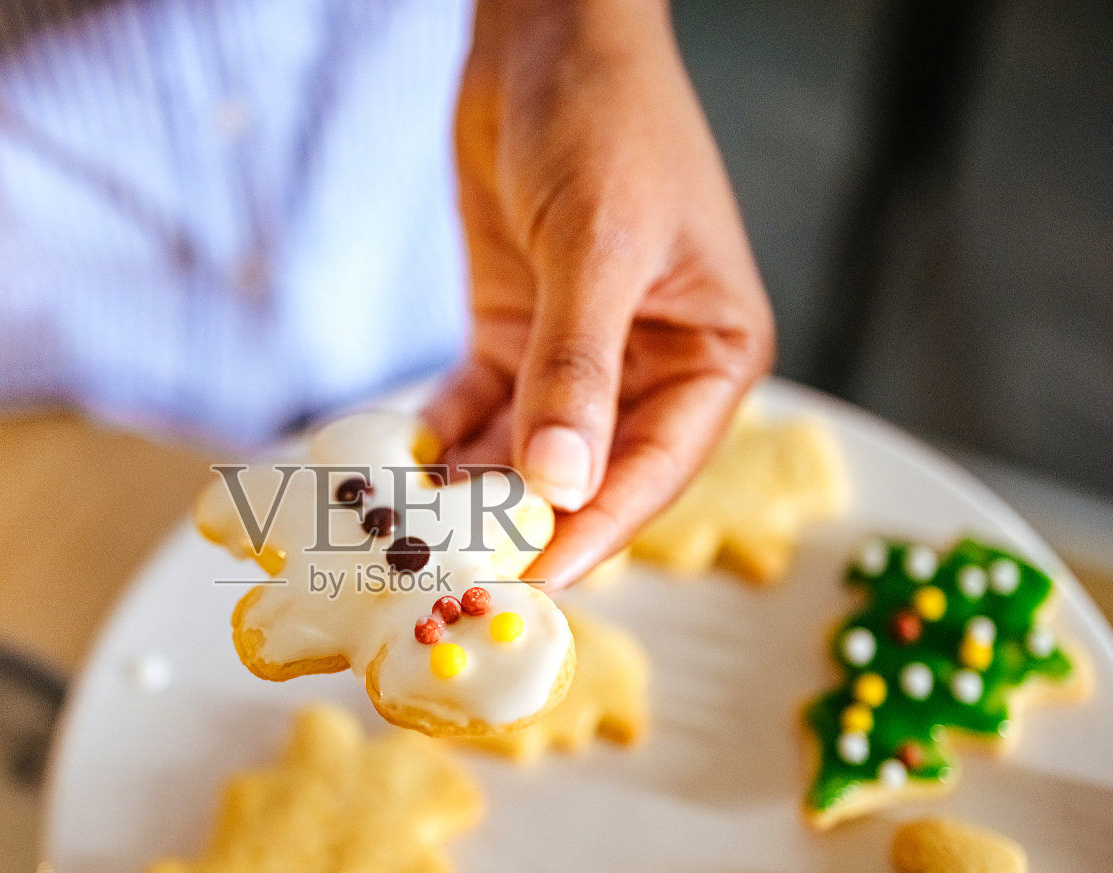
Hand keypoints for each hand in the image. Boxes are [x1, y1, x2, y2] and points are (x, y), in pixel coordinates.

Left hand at [426, 0, 773, 588]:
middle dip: (522, 521)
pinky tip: (402, 472)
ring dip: (470, 491)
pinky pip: (479, 412)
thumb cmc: (609, 120)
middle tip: (453, 569)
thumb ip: (577, 368)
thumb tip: (559, 484)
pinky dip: (443, 442)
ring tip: (413, 532)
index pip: (654, 470)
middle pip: (585, 477)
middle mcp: (649, 369)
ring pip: (524, 454)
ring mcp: (577, 359)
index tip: (532, 578)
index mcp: (710, 355)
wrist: (546, 33)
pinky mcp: (517, 336)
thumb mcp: (600, 245)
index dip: (594, 530)